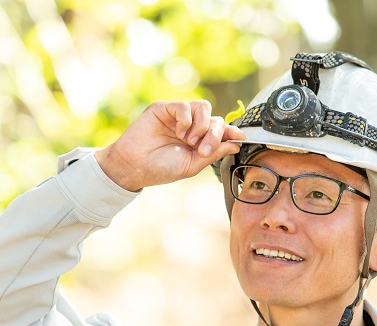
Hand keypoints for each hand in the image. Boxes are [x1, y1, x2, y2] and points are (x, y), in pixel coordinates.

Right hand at [95, 100, 245, 191]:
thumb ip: (213, 153)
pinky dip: (186, 119)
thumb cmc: (160, 168)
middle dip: (214, 134)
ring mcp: (178, 117)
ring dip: (201, 125)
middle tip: (203, 149)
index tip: (241, 137)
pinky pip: (185, 105)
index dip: (231, 132)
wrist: (134, 166)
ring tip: (188, 140)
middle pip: (215, 119)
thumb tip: (235, 143)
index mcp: (198, 141)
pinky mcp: (165, 108)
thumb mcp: (192, 165)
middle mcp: (190, 127)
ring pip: (204, 107)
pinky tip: (178, 132)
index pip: (220, 130)